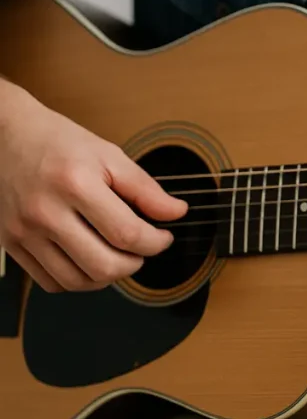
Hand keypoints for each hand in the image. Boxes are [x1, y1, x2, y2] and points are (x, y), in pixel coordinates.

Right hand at [0, 81, 187, 292]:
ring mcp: (24, 231)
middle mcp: (45, 211)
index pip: (127, 234)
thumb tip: (177, 213)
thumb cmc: (60, 143)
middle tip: (141, 250)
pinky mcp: (11, 244)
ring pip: (77, 281)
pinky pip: (51, 282)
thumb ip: (146, 189)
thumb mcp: (110, 155)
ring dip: (108, 277)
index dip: (155, 243)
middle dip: (134, 264)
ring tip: (117, 256)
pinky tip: (89, 261)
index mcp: (75, 184)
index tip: (163, 237)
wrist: (5, 135)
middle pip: (103, 265)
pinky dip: (78, 281)